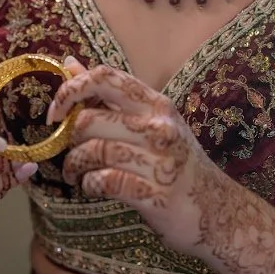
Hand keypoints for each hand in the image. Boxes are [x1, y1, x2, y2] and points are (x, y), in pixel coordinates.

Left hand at [47, 62, 233, 259]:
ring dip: (75, 166)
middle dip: (69, 139)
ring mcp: (160, 160)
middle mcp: (160, 126)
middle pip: (91, 119)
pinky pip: (106, 182)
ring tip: (77, 174)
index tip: (56, 113)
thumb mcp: (151, 122)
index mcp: (157, 103)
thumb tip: (69, 63)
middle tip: (71, 152)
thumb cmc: (177, 163)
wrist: (218, 210)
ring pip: (94, 151)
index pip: (106, 77)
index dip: (71, 89)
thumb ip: (109, 95)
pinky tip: (94, 188)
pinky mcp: (156, 194)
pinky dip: (91, 185)